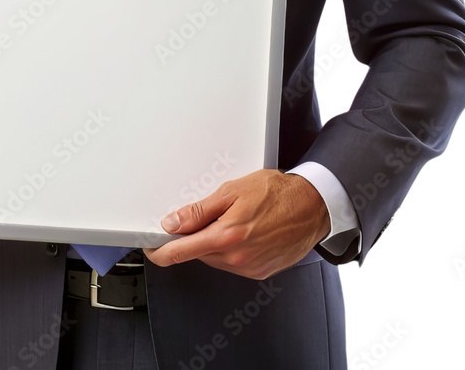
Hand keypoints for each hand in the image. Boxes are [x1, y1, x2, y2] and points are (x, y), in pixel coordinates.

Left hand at [142, 170, 330, 279]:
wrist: (313, 206)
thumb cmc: (278, 193)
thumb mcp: (232, 191)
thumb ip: (199, 210)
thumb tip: (172, 222)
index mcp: (226, 236)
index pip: (180, 252)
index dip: (160, 250)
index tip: (151, 246)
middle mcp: (237, 258)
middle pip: (197, 253)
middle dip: (194, 237)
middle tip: (208, 215)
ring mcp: (249, 268)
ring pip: (215, 259)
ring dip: (214, 242)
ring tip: (234, 219)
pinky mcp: (260, 272)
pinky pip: (233, 263)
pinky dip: (231, 250)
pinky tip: (245, 231)